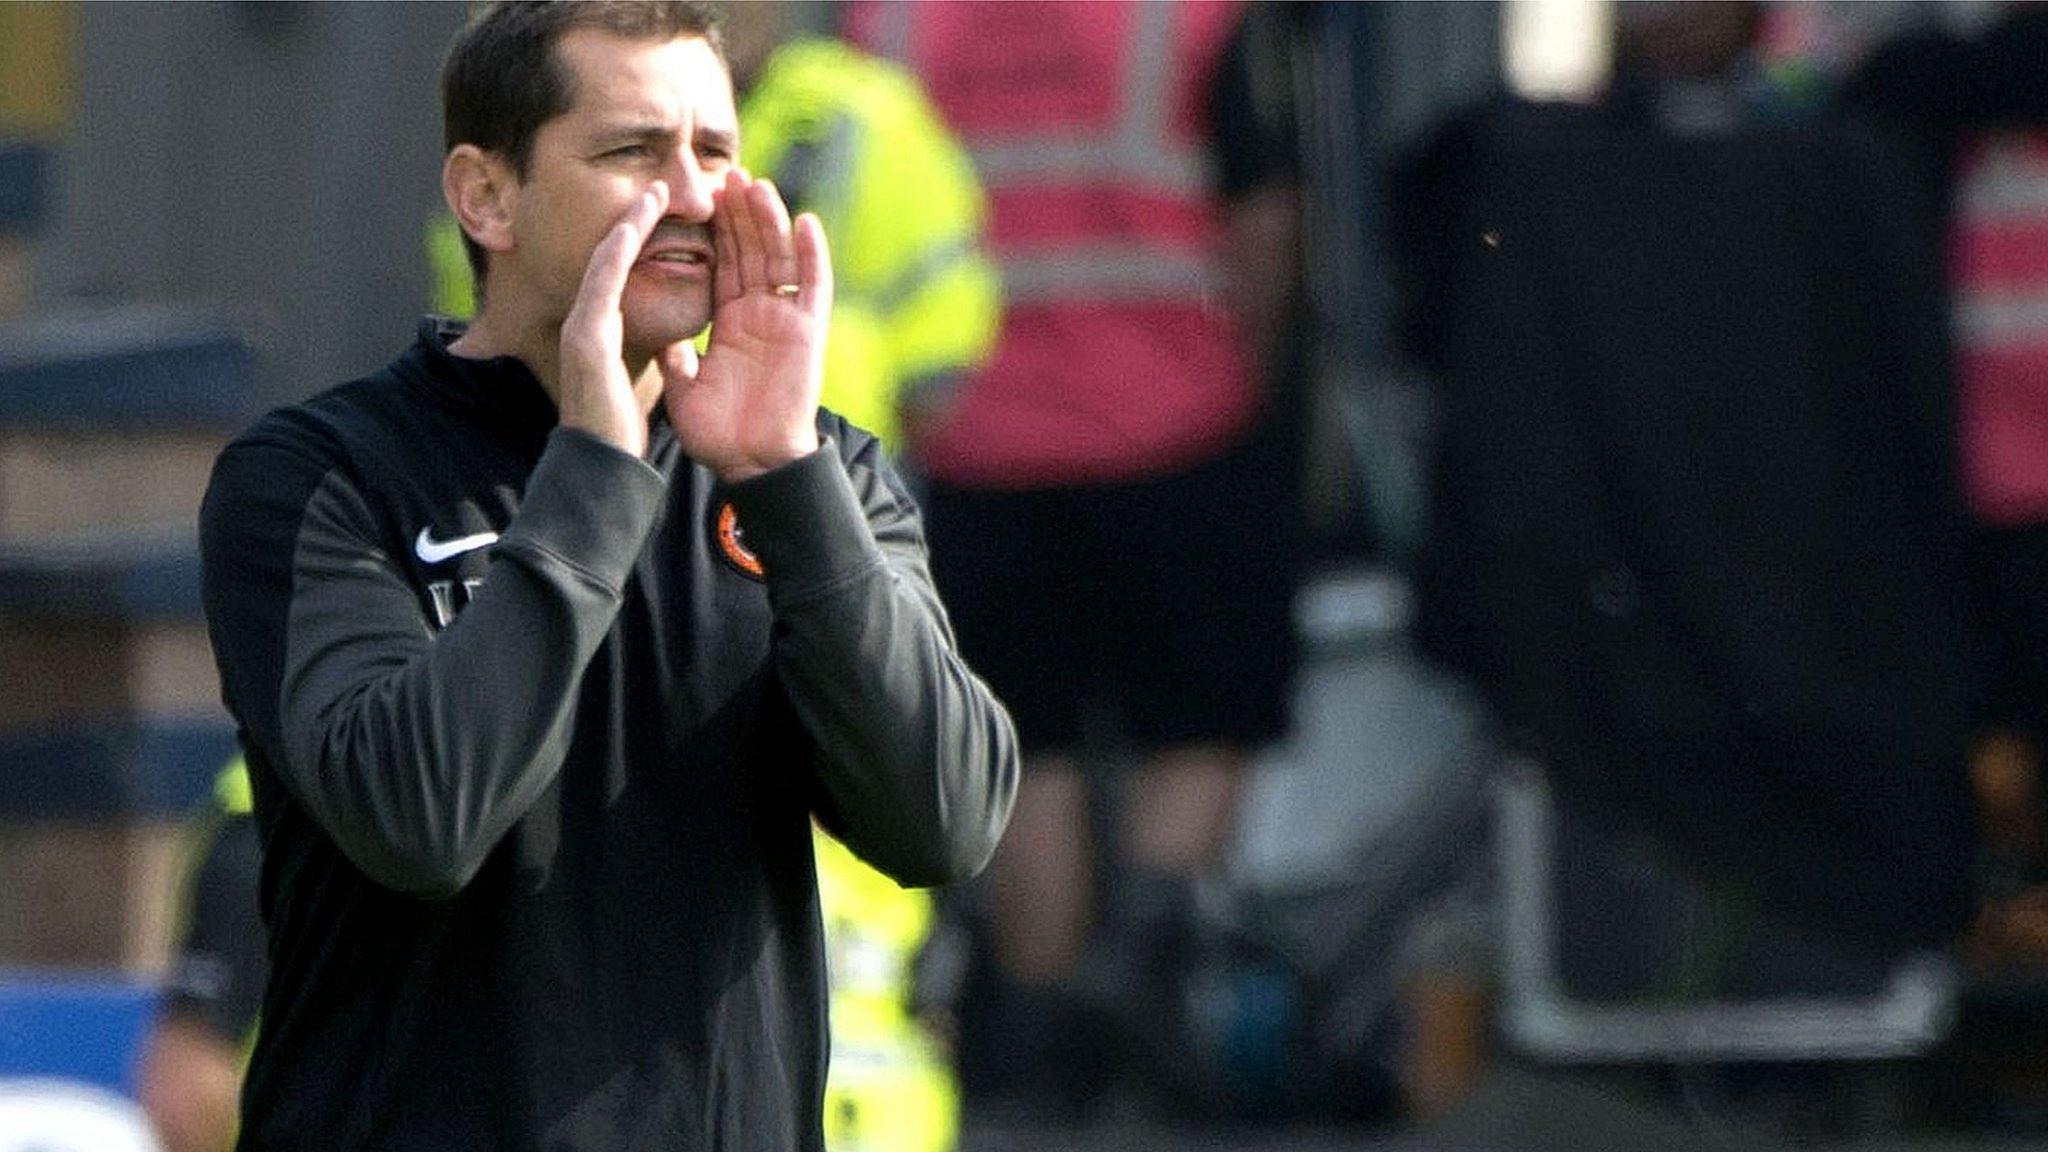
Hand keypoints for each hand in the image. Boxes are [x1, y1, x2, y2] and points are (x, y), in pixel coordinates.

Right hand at [557, 182, 671, 457]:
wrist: (600, 465)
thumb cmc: (618, 429)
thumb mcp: (632, 378)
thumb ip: (645, 352)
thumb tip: (671, 342)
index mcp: (598, 331)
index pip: (620, 274)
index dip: (640, 242)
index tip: (663, 215)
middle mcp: (584, 322)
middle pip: (609, 258)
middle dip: (634, 221)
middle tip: (659, 189)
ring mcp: (580, 326)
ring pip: (604, 262)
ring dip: (629, 225)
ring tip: (653, 194)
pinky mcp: (584, 336)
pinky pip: (601, 282)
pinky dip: (617, 251)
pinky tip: (634, 226)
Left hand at [662, 169, 830, 481]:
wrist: (752, 463)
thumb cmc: (719, 436)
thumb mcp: (685, 389)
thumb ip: (678, 359)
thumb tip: (664, 340)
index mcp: (730, 325)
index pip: (722, 265)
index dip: (715, 231)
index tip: (702, 196)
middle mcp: (760, 317)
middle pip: (751, 252)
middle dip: (740, 214)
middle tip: (727, 173)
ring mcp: (786, 321)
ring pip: (779, 258)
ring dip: (769, 221)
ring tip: (755, 184)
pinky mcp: (808, 332)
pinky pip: (813, 285)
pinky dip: (812, 253)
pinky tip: (804, 220)